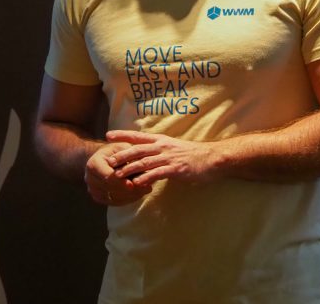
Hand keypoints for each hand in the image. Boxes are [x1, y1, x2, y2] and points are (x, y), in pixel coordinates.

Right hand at [85, 142, 151, 205]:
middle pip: (111, 189)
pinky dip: (128, 199)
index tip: (133, 184)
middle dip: (130, 190)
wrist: (104, 158)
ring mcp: (93, 190)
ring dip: (131, 196)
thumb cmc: (116, 150)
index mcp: (93, 164)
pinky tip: (140, 194)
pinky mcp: (99, 197)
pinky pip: (114, 202)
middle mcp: (90, 178)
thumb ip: (130, 155)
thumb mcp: (123, 147)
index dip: (120, 182)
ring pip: (113, 198)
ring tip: (147, 190)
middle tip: (147, 188)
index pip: (107, 176)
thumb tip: (141, 164)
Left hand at [105, 130, 223, 187]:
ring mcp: (169, 157)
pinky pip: (157, 173)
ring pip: (144, 162)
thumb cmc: (192, 155)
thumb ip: (159, 151)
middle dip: (121, 155)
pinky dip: (145, 179)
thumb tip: (145, 156)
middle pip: (137, 149)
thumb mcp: (173, 148)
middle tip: (108, 161)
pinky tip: (137, 184)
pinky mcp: (175, 169)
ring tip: (117, 175)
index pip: (138, 136)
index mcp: (161, 140)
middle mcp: (163, 146)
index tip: (108, 135)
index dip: (123, 135)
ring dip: (129, 169)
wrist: (212, 158)